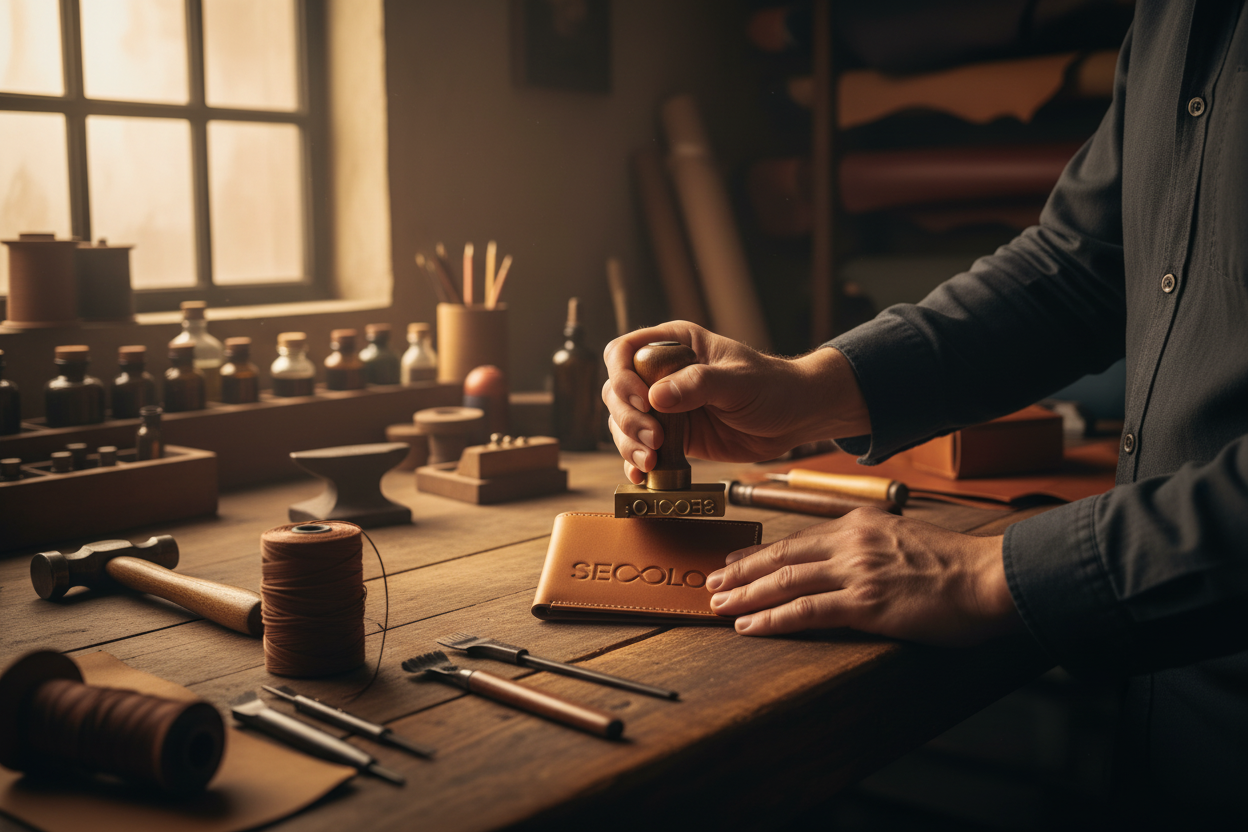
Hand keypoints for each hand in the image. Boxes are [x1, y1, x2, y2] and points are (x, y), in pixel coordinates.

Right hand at [602, 322, 870, 483]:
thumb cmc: (772, 387)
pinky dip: (635, 462)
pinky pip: (640, 447)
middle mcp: (661, 374)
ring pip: (623, 422)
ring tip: (651, 461)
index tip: (641, 401)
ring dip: (629, 443)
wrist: (794, 417)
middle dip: (628, 418)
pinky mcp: (672, 436)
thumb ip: (698, 385)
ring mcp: (664, 407)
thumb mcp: (738, 381)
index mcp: (674, 345)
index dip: (622, 376)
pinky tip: (642, 474)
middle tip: (655, 439)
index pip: (624, 352)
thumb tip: (655, 398)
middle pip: (616, 391)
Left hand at [704, 508, 1024, 645]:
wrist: (991, 577)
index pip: (797, 539)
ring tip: (719, 607)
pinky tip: (749, 627)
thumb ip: (873, 547)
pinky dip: (772, 619)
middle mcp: (851, 541)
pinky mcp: (866, 602)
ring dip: (746, 595)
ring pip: (785, 581)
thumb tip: (849, 563)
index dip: (760, 554)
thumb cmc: (958, 567)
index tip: (735, 563)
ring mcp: (856, 571)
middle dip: (741, 572)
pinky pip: (806, 611)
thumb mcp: (907, 541)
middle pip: (781, 556)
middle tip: (711, 584)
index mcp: (861, 524)